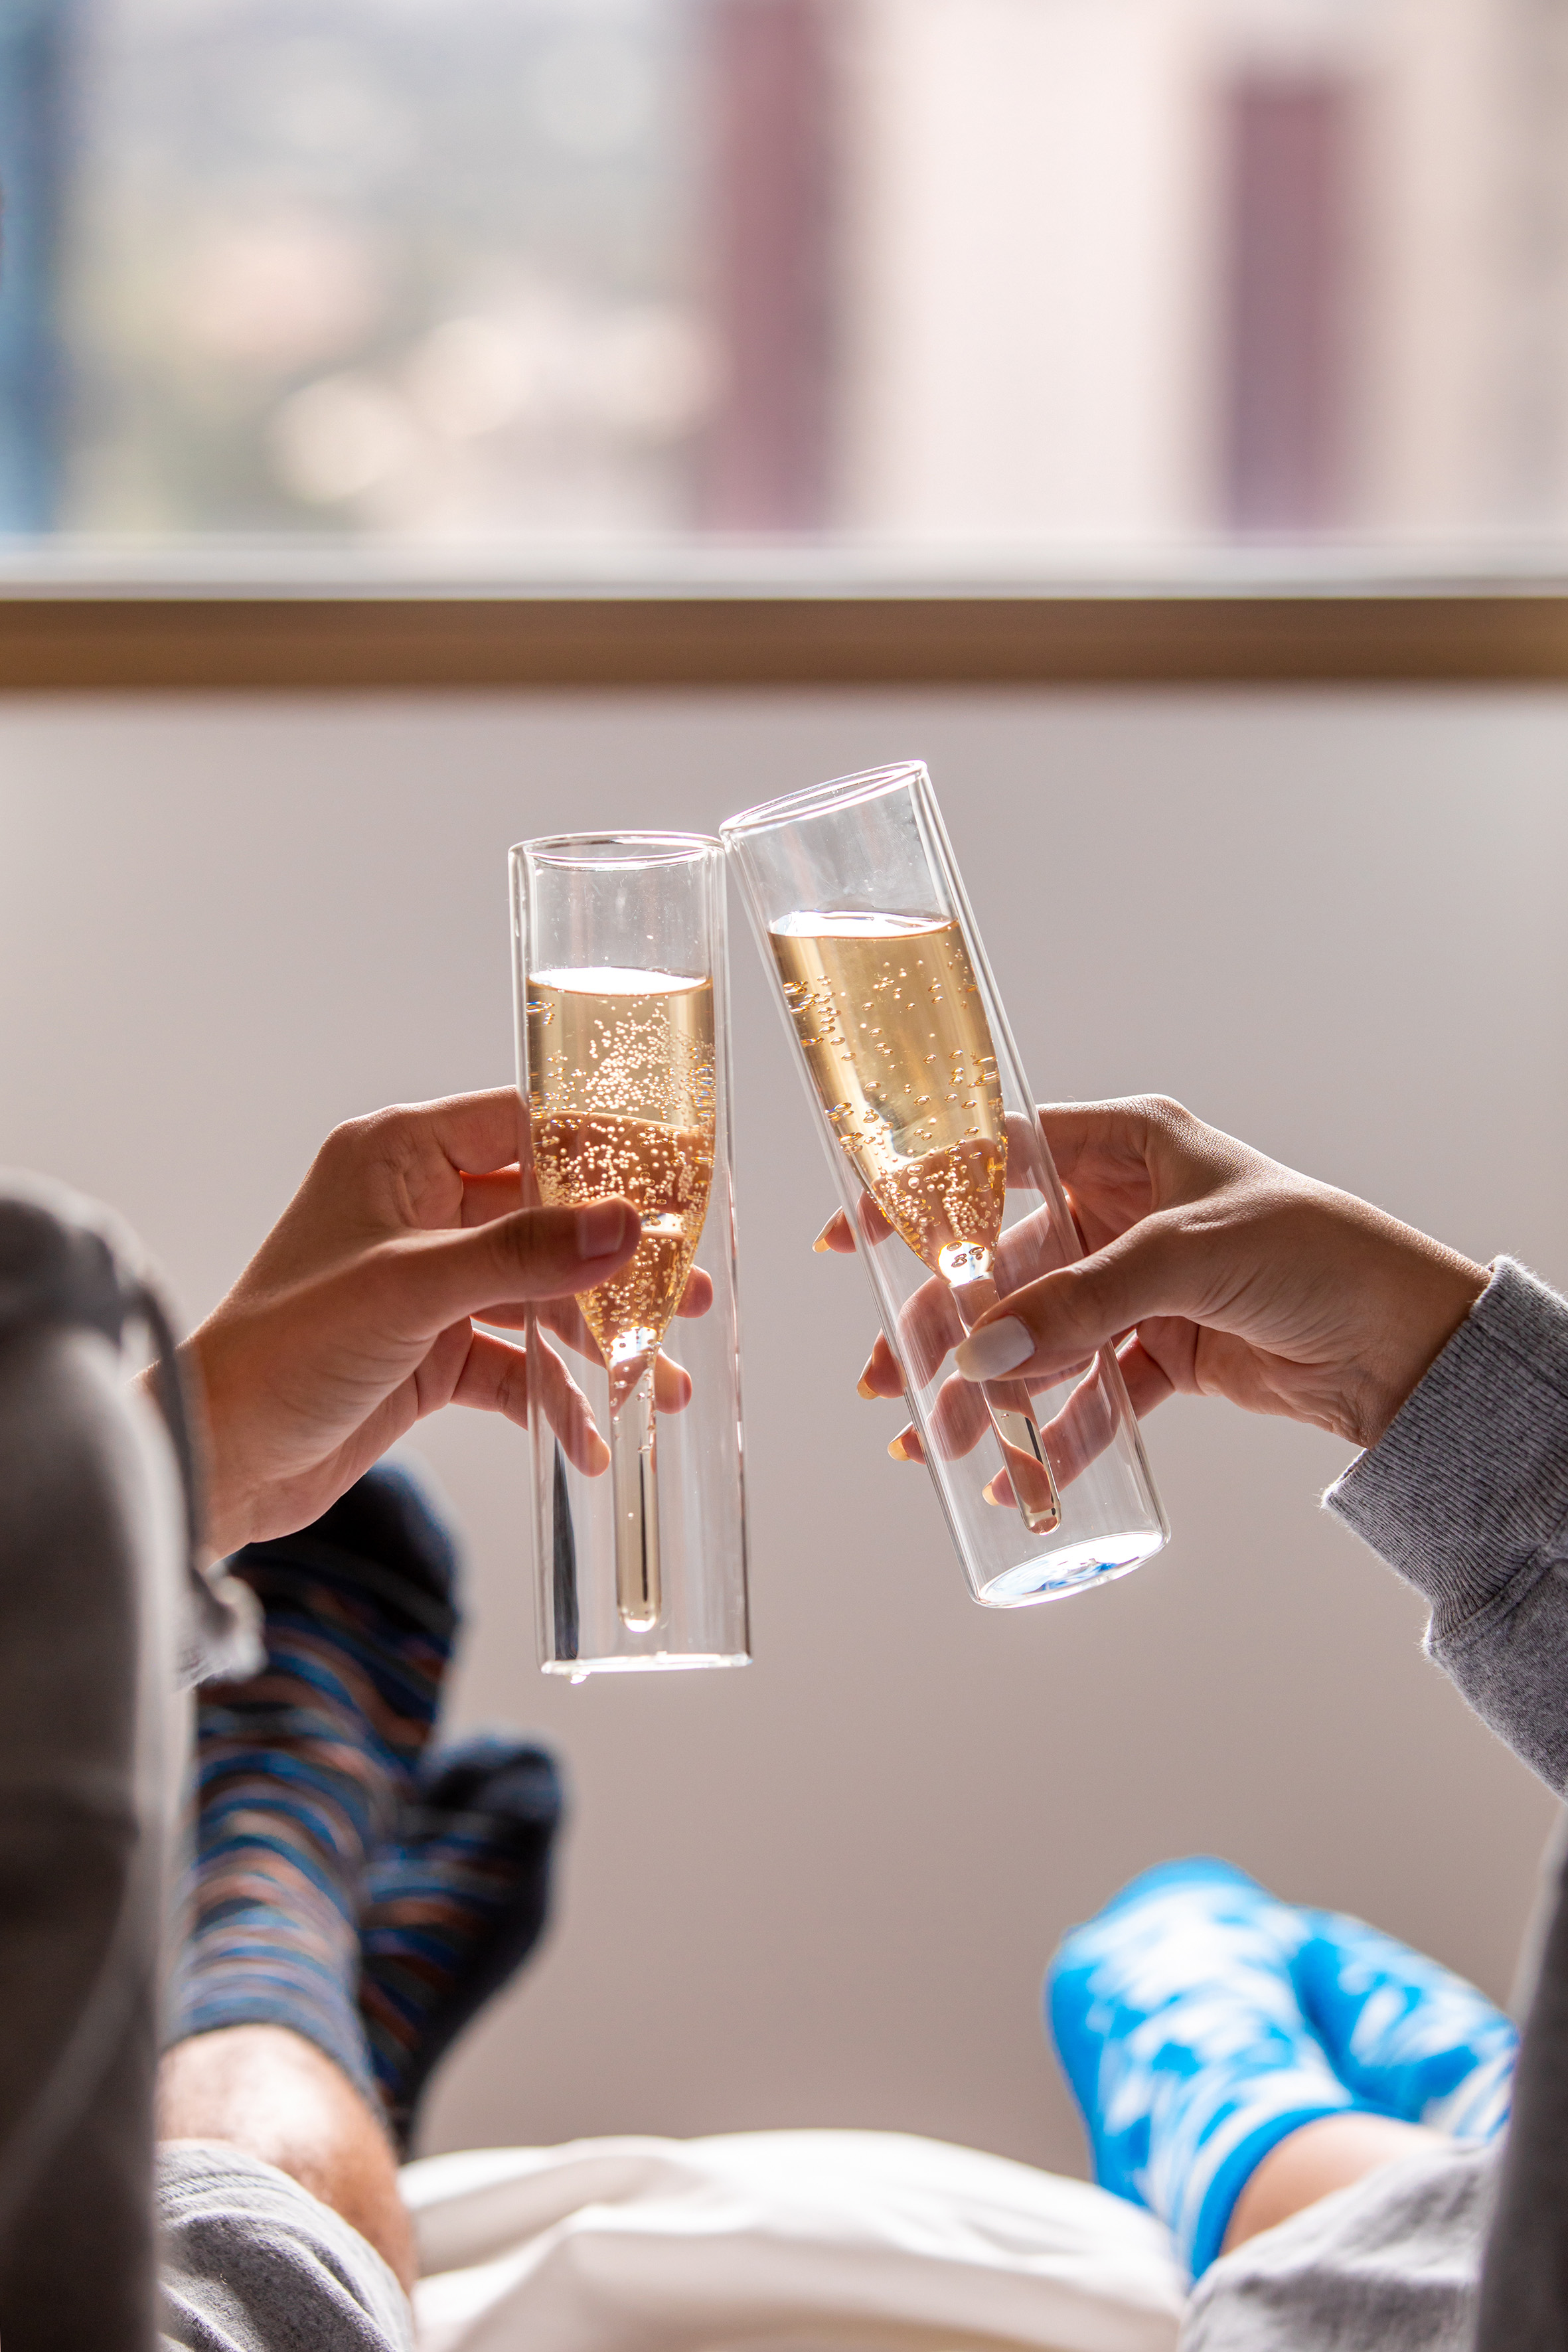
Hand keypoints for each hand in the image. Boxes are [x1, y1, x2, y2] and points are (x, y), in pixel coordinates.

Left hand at [177, 1089, 709, 1555]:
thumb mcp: (409, 1290)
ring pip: (539, 1297)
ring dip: (599, 1344)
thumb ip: (522, 1255)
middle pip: (547, 1218)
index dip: (603, 1154)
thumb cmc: (282, 1351)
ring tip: (665, 1386)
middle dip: (616, 1268)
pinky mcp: (431, 1353)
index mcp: (399, 1157)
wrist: (218, 1460)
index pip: (524, 1127)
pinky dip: (554, 1400)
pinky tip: (591, 1441)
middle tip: (687, 1295)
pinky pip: (515, 1363)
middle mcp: (419, 1211)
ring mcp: (428, 1284)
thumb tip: (626, 1227)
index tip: (674, 1188)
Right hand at [827, 1097, 1488, 1455]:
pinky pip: (1088, 1390)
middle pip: (1005, 1262)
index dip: (923, 1191)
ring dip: (989, 1386)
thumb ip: (1083, 1302)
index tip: (853, 1233)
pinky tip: (1016, 1471)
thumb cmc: (1321, 1256)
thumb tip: (985, 1348)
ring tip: (935, 1439)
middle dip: (946, 1324)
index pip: (999, 1153)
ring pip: (1039, 1333)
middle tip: (892, 1377)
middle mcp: (1125, 1208)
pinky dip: (1053, 1431)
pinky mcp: (1163, 1349)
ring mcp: (1141, 1282)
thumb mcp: (1190, 1257)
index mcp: (1129, 1145)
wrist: (1411, 1347)